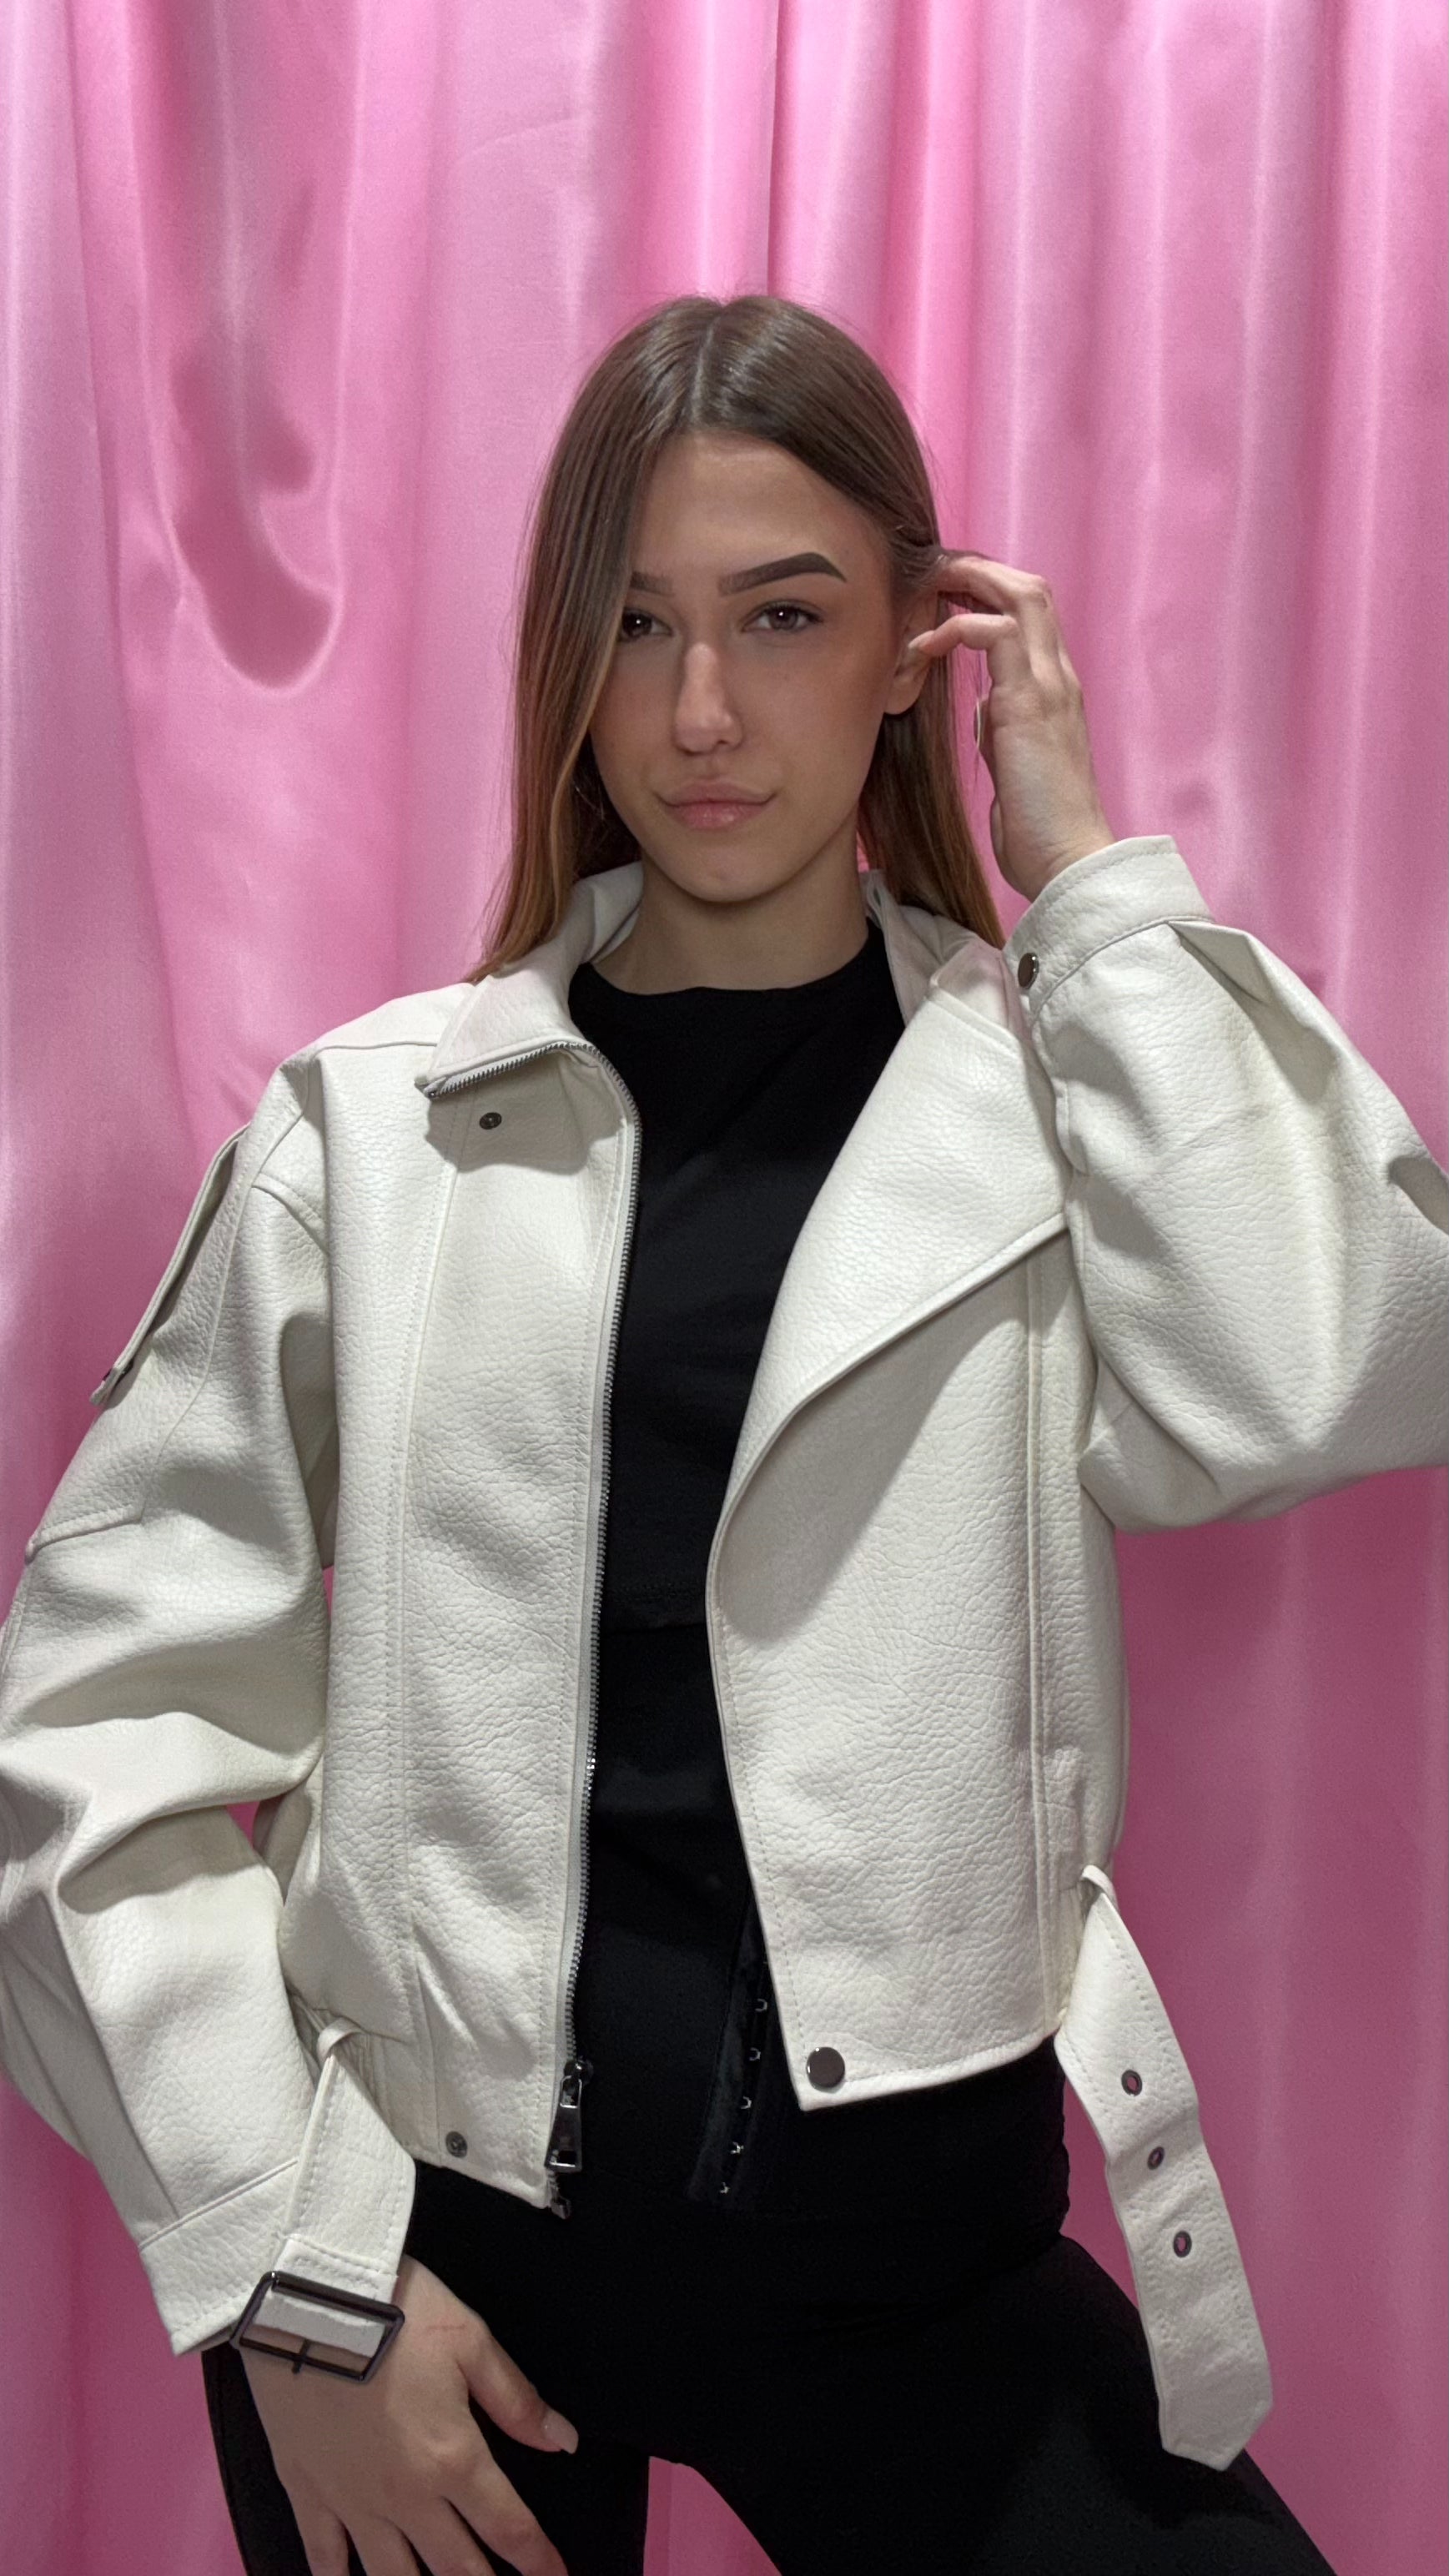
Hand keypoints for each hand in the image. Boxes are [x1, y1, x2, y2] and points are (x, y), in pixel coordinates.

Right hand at [241, 2253, 576, 2575]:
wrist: (304, 2297)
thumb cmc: (393, 2310)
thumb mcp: (470, 2341)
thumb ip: (516, 2400)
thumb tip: (561, 2442)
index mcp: (452, 2458)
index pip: (507, 2526)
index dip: (537, 2559)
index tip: (556, 2575)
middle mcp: (405, 2495)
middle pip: (456, 2566)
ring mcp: (351, 2501)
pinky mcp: (306, 2491)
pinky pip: (323, 2557)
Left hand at [903, 553, 1116, 903]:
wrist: (1067, 859)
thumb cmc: (1039, 823)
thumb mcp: (1015, 760)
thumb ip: (1004, 724)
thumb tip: (986, 704)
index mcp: (1055, 688)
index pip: (1031, 612)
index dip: (989, 590)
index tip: (945, 594)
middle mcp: (1058, 676)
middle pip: (1030, 587)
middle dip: (978, 569)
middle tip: (930, 575)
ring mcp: (1049, 685)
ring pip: (1021, 595)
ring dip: (969, 582)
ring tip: (925, 591)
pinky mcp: (1028, 703)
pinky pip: (997, 634)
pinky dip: (957, 627)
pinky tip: (923, 649)